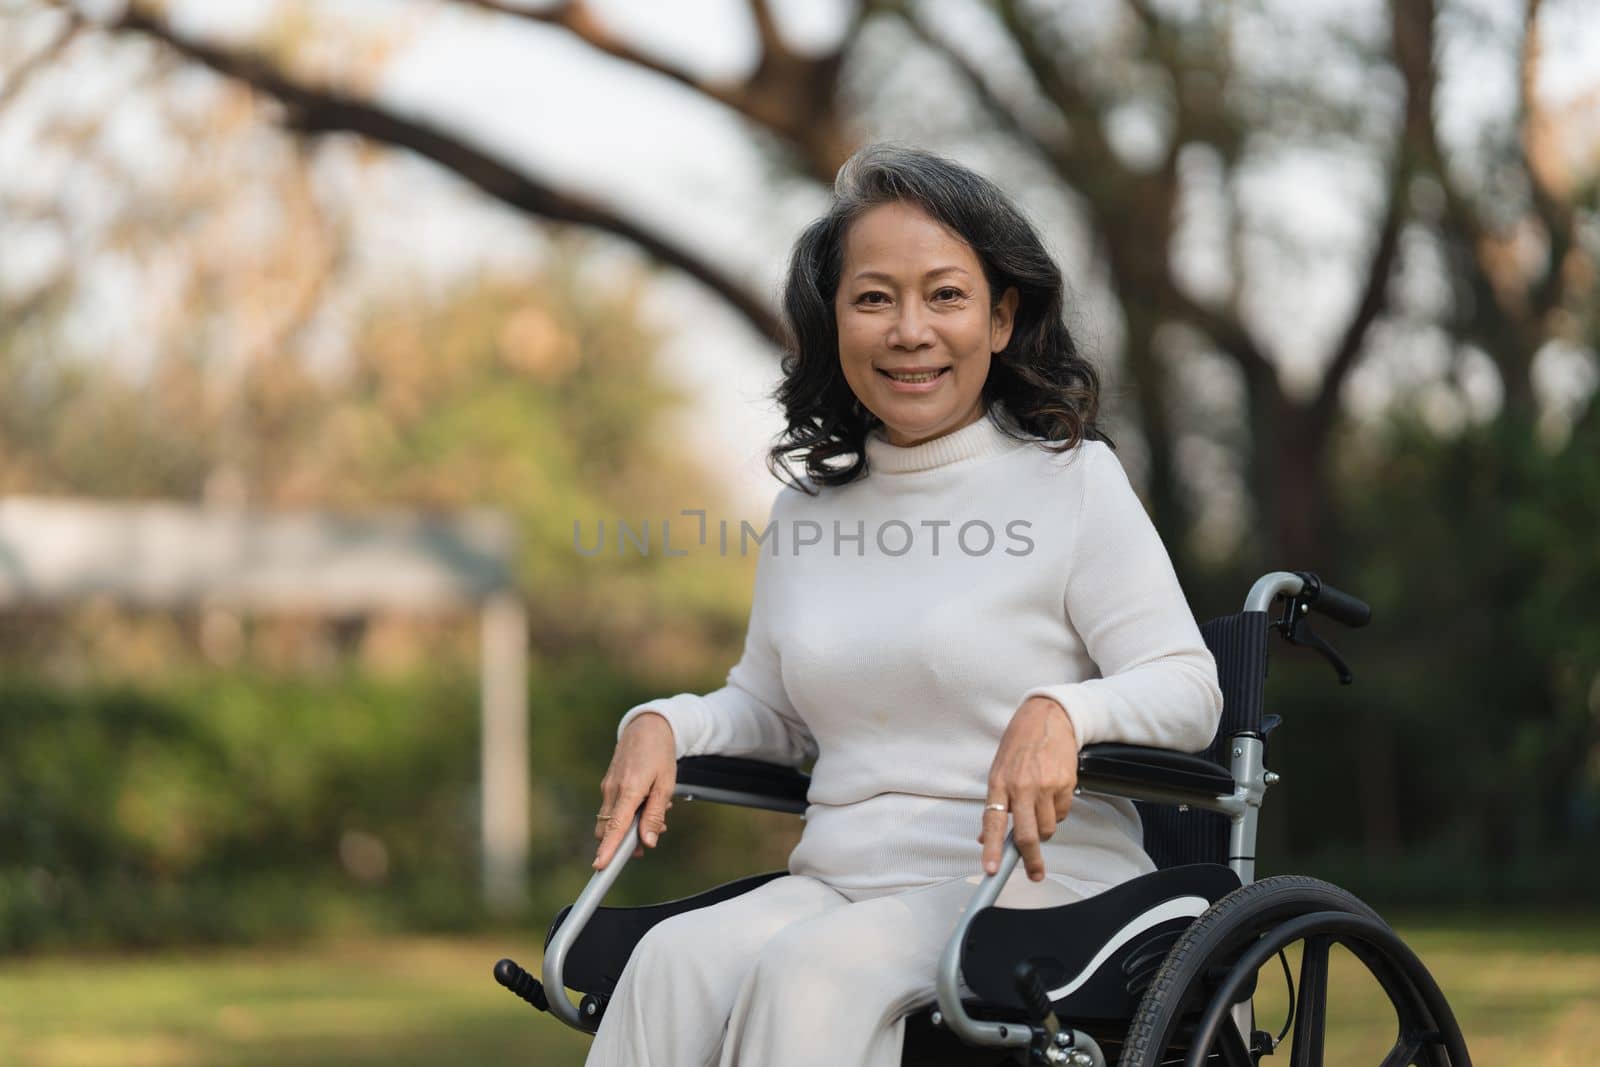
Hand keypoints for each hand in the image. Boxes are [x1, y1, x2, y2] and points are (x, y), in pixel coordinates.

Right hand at [594, 712, 676, 868]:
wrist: (647, 727)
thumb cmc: (659, 754)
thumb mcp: (665, 785)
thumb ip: (656, 814)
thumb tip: (648, 842)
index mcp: (629, 789)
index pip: (615, 826)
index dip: (608, 848)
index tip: (601, 866)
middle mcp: (613, 790)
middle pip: (609, 829)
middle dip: (625, 841)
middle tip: (650, 838)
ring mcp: (608, 787)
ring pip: (612, 820)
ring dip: (629, 826)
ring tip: (656, 813)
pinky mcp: (608, 785)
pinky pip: (614, 809)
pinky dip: (627, 814)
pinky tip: (646, 803)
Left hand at [979, 696, 1078, 880]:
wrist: (1048, 717)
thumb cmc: (1020, 743)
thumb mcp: (999, 769)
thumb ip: (995, 803)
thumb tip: (984, 836)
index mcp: (999, 782)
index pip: (993, 822)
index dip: (992, 848)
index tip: (991, 869)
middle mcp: (1021, 785)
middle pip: (1027, 834)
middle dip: (1030, 858)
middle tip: (1034, 872)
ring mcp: (1045, 785)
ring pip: (1048, 827)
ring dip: (1045, 828)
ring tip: (1040, 807)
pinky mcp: (1065, 783)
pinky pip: (1063, 813)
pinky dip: (1058, 811)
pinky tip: (1053, 792)